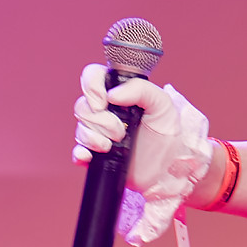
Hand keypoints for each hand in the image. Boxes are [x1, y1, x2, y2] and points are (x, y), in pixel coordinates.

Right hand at [72, 63, 212, 244]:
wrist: (170, 169)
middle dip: (101, 120)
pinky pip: (77, 151)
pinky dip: (80, 153)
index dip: (92, 87)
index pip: (93, 77)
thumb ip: (141, 90)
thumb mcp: (163, 104)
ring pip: (80, 128)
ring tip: (114, 145)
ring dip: (95, 137)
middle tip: (120, 131)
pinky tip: (89, 156)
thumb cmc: (168, 134)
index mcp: (120, 94)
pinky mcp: (97, 154)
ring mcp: (100, 132)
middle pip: (83, 105)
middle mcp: (107, 111)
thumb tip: (112, 95)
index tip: (104, 101)